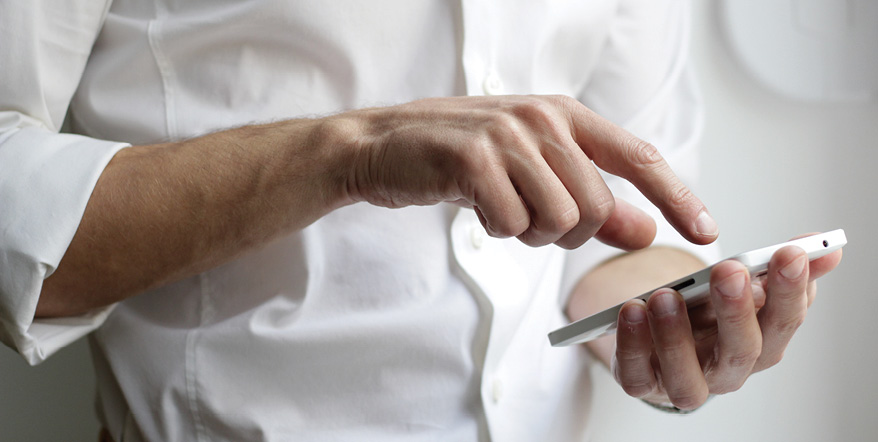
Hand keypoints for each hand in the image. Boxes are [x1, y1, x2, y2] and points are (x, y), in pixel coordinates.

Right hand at [337, 95, 717, 249]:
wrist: (384, 145)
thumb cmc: (462, 159)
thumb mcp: (533, 173)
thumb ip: (592, 201)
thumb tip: (645, 231)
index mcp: (565, 115)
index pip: (639, 158)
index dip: (677, 197)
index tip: (706, 231)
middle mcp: (543, 118)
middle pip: (595, 206)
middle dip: (567, 232)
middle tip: (528, 218)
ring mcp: (508, 136)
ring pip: (558, 219)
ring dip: (529, 232)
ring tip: (500, 208)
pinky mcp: (473, 159)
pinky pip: (512, 225)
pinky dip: (496, 230)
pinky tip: (475, 206)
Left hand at [611, 237, 842, 409]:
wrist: (659, 337)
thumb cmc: (707, 313)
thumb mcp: (742, 285)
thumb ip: (778, 267)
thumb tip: (827, 248)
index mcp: (760, 343)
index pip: (784, 322)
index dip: (790, 290)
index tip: (789, 253)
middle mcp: (727, 371)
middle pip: (741, 352)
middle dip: (737, 311)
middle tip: (729, 271)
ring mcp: (684, 382)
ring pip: (687, 377)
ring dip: (676, 336)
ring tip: (666, 296)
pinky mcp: (642, 384)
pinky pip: (636, 375)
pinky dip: (632, 346)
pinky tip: (631, 311)